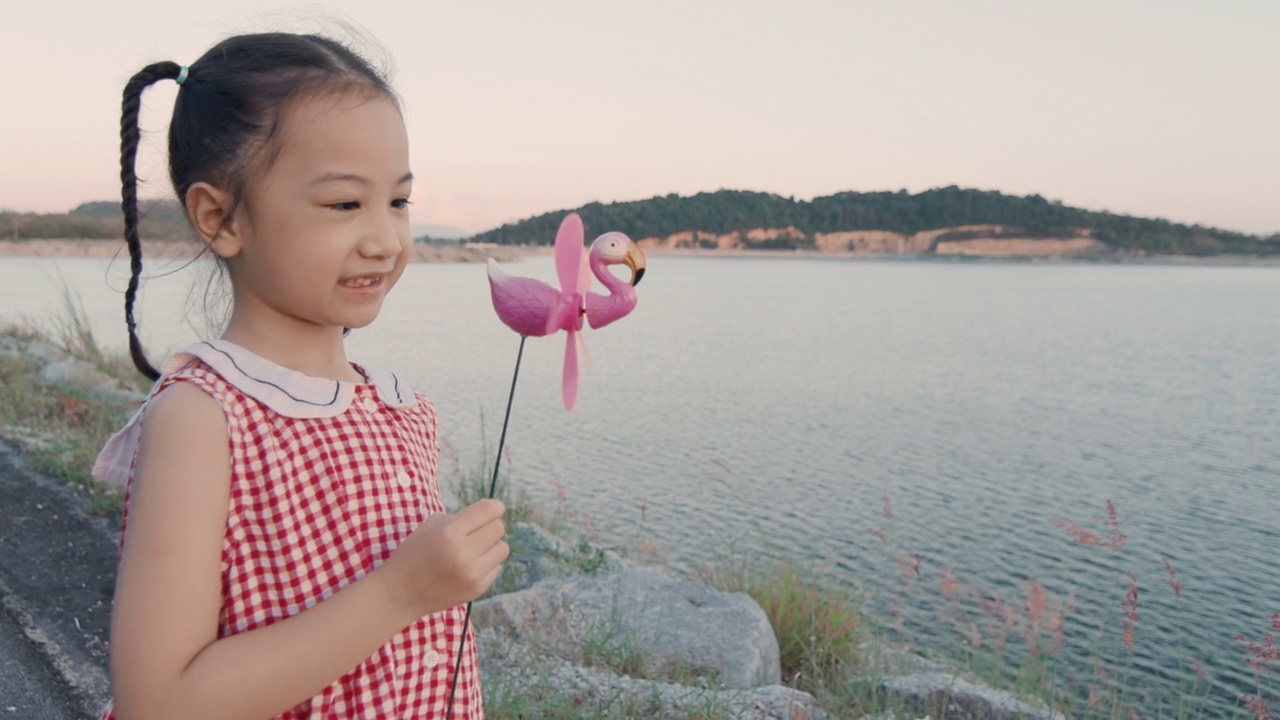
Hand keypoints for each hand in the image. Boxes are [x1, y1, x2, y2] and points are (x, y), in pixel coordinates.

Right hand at [376, 499, 508, 618]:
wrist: (400, 594)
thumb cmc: (413, 554)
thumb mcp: (429, 527)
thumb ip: (459, 518)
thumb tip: (489, 512)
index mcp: (449, 533)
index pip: (489, 510)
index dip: (494, 506)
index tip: (492, 509)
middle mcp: (463, 553)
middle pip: (499, 527)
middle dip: (490, 525)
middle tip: (476, 532)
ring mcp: (472, 574)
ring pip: (503, 548)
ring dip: (491, 545)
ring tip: (474, 550)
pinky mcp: (477, 589)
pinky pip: (497, 567)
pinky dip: (487, 564)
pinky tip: (470, 567)